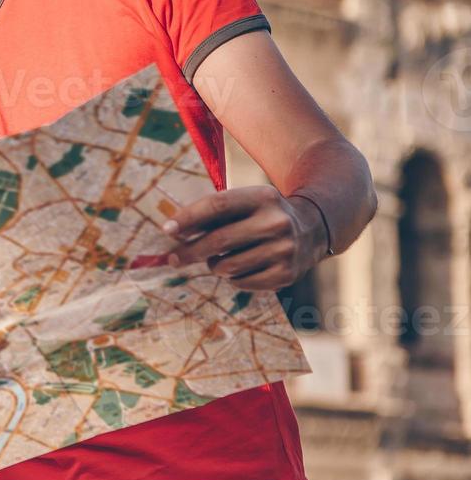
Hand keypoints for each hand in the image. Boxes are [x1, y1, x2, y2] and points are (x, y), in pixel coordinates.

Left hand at [163, 186, 329, 291]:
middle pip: (219, 240)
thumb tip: (173, 234)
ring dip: (214, 265)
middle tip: (173, 258)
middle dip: (189, 251)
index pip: (217, 206)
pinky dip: (232, 277)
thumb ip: (211, 214)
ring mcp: (285, 250)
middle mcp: (277, 222)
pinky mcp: (287, 274)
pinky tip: (242, 266)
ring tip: (220, 258)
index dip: (188, 218)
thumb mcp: (244, 203)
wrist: (313, 228)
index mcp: (262, 197)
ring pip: (226, 266)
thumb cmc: (261, 215)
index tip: (167, 230)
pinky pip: (241, 282)